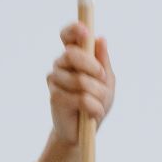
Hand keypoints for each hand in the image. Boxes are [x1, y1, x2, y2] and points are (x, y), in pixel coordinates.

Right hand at [47, 22, 115, 146]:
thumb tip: (100, 39)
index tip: (86, 32)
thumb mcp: (107, 81)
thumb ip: (103, 61)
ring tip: (99, 104)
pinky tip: (93, 114)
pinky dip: (94, 107)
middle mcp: (60, 64)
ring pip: (81, 80)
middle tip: (102, 77)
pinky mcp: (54, 97)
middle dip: (93, 67)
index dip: (74, 30)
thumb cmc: (96, 102)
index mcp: (74, 56)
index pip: (67, 35)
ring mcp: (55, 80)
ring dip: (98, 94)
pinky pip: (81, 98)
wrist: (84, 131)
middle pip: (71, 54)